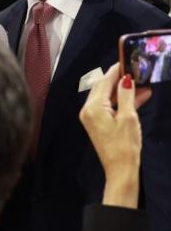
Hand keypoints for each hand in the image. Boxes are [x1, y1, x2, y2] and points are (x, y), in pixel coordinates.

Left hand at [79, 63, 147, 207]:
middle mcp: (88, 110)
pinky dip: (122, 101)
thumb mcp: (128, 117)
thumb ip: (125, 96)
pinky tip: (138, 96)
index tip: (126, 60)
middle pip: (103, 88)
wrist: (120, 170)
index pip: (104, 82)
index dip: (116, 71)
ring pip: (108, 97)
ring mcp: (92, 117)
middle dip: (120, 79)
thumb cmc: (125, 145)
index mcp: (92, 107)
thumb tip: (126, 79)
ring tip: (142, 84)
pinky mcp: (98, 123)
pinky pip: (109, 107)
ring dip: (123, 91)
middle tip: (135, 71)